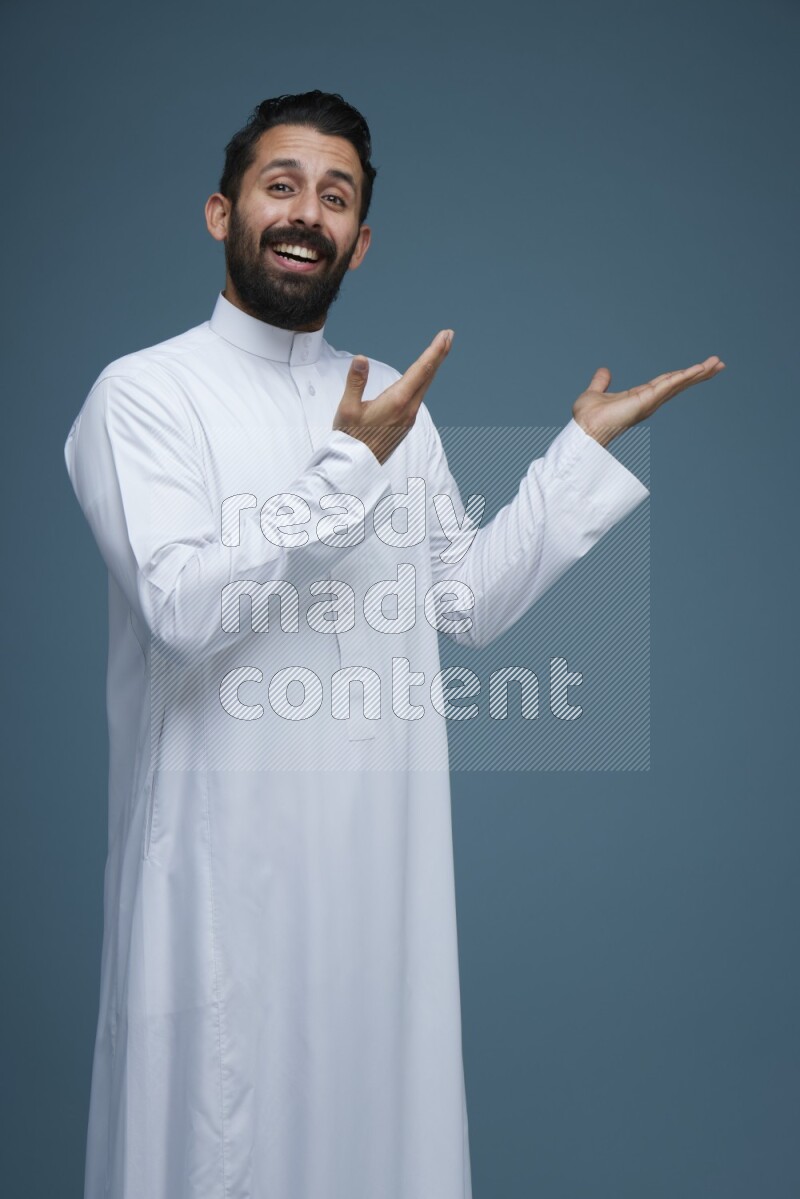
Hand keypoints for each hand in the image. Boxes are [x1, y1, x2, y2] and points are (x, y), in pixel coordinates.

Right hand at [333, 329, 453, 464]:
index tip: (446, 335)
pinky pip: (419, 395)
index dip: (435, 351)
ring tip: (438, 351)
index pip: (421, 370)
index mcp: (397, 401)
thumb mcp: (347, 409)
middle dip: (439, 354)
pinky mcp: (405, 423)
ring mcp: (408, 417)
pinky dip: (424, 380)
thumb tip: (361, 359)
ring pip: (425, 386)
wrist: (356, 466)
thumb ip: (356, 382)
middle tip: (448, 335)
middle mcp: (408, 409)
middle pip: (428, 376)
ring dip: (432, 366)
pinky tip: (423, 376)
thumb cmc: (350, 438)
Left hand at [572, 356, 725, 447]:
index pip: (666, 383)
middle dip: (699, 374)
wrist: (584, 429)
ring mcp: (650, 401)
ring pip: (678, 383)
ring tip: (717, 364)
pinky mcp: (647, 400)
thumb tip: (605, 371)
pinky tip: (698, 369)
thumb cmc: (587, 418)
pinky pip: (669, 385)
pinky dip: (684, 376)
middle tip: (719, 364)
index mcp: (640, 396)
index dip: (683, 375)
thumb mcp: (595, 392)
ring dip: (698, 373)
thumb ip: (601, 382)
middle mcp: (649, 400)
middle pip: (679, 383)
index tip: (700, 368)